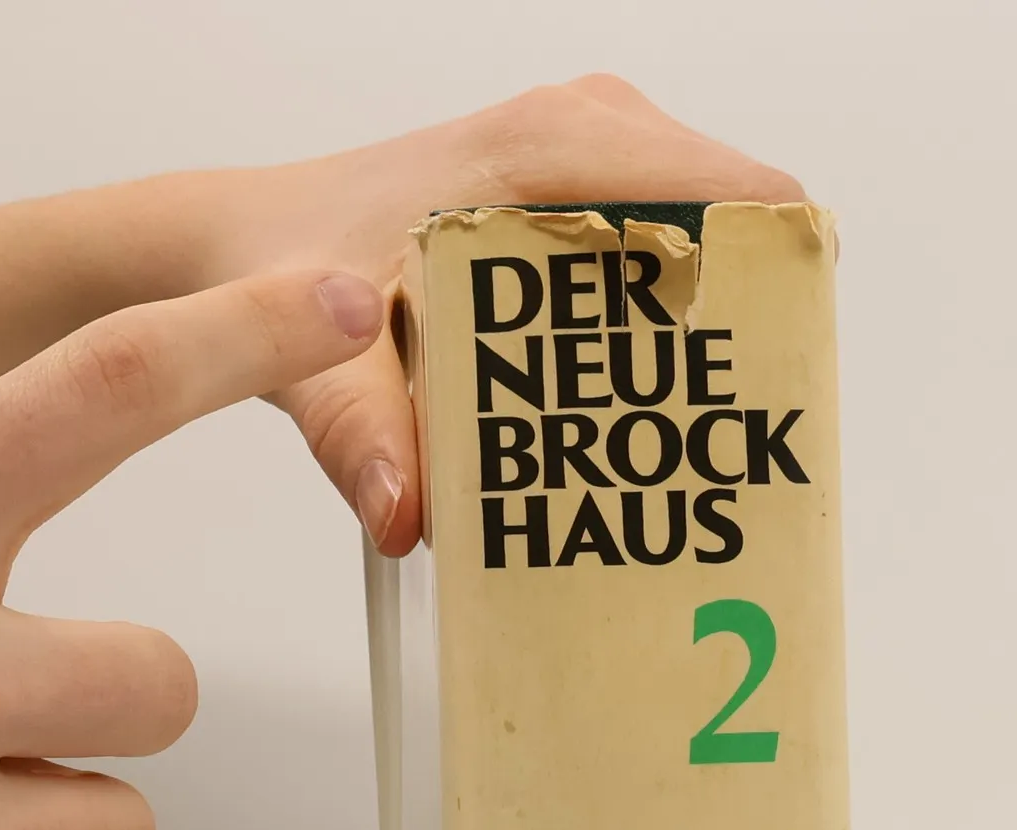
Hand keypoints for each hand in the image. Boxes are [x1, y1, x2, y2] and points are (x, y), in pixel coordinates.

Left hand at [172, 75, 804, 555]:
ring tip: (679, 428)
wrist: (247, 242)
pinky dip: (666, 320)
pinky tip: (638, 397)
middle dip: (738, 332)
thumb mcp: (320, 367)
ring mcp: (587, 153)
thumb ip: (362, 437)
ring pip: (706, 239)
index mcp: (545, 150)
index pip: (732, 192)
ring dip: (703, 334)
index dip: (769, 292)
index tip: (758, 393)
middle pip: (735, 224)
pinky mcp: (579, 188)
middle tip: (713, 438)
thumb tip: (405, 512)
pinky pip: (666, 243)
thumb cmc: (289, 274)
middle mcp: (582, 130)